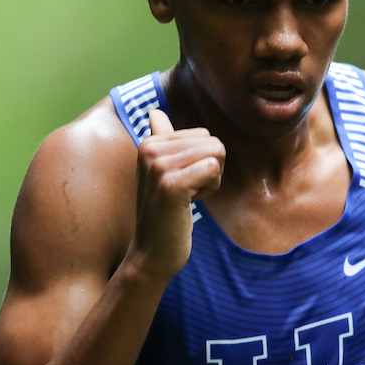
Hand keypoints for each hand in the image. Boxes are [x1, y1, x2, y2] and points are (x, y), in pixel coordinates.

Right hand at [127, 110, 224, 278]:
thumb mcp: (160, 171)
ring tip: (186, 198)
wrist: (153, 252)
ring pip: (215, 154)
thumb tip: (154, 112)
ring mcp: (158, 166)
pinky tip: (189, 204)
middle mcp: (149, 149)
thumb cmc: (165, 212)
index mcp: (149, 142)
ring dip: (210, 181)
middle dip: (209, 170)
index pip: (204, 135)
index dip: (201, 162)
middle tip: (186, 192)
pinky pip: (213, 168)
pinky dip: (209, 189)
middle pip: (213, 142)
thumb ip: (160, 139)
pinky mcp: (171, 185)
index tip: (181, 183)